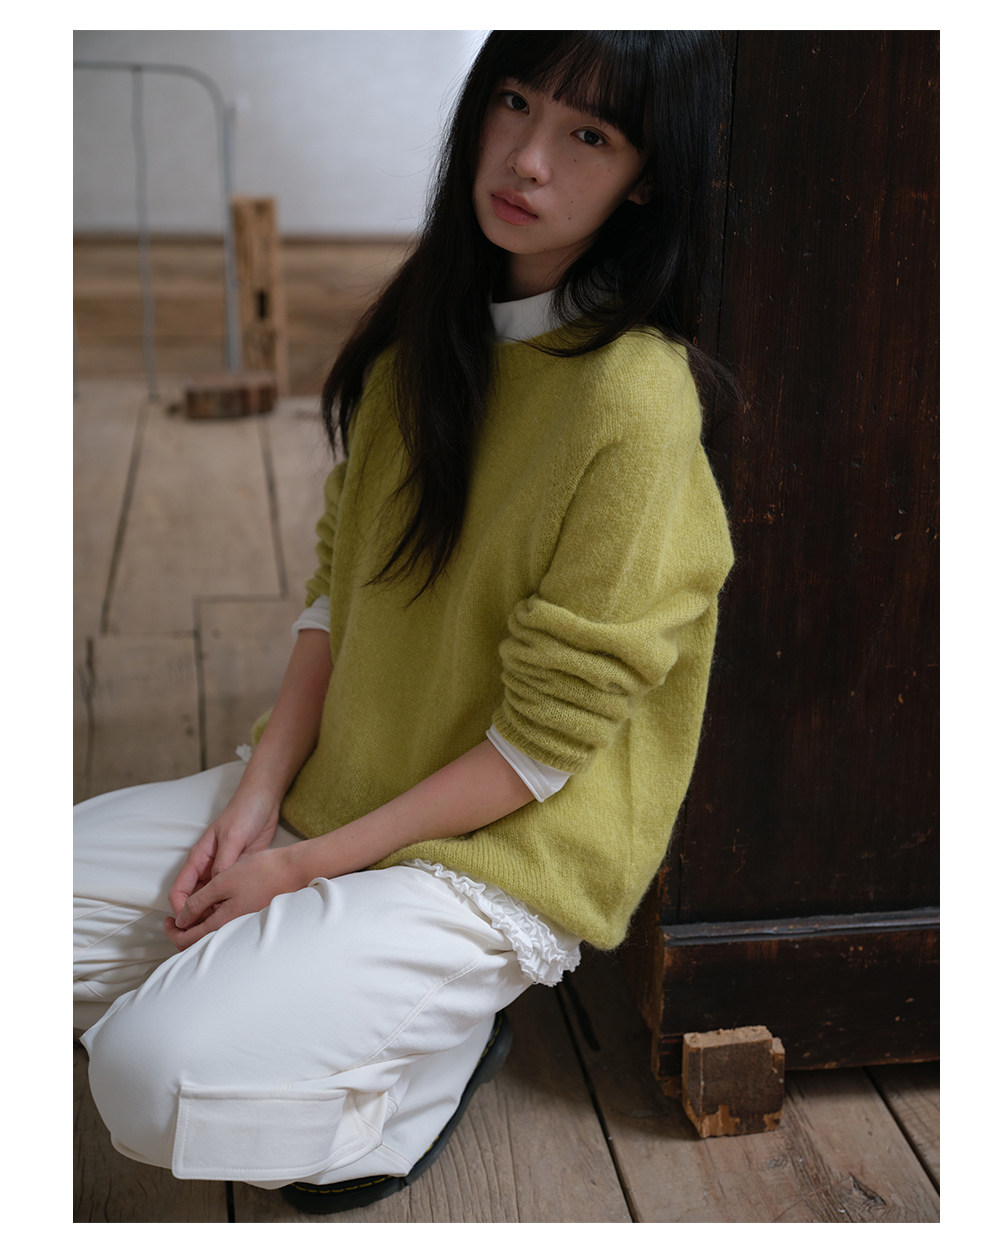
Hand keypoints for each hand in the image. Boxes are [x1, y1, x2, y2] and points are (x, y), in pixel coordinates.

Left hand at [165, 844, 308, 950]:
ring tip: (194, 911)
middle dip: (184, 933)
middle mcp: (234, 930)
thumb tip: (181, 920)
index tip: (166, 920)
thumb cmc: (261, 872)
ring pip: (215, 934)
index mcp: (222, 923)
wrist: (296, 870)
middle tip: (174, 919)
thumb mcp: (222, 881)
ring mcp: (245, 925)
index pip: (188, 940)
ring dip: (200, 926)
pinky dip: (215, 921)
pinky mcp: (254, 917)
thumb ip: (199, 902)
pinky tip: (215, 907)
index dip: (172, 932)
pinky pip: (228, 927)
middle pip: (201, 943)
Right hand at [166, 785, 280, 932]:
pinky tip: (240, 917)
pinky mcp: (239, 873)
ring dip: (215, 915)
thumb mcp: (233, 837)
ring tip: (224, 932)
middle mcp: (208, 868)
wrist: (265, 800)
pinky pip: (229, 895)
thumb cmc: (245, 813)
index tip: (189, 926)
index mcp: (199, 858)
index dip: (181, 911)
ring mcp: (223, 871)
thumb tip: (216, 887)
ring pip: (212, 900)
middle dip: (197, 919)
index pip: (180, 891)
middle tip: (206, 937)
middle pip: (195, 900)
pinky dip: (230, 906)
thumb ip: (224, 862)